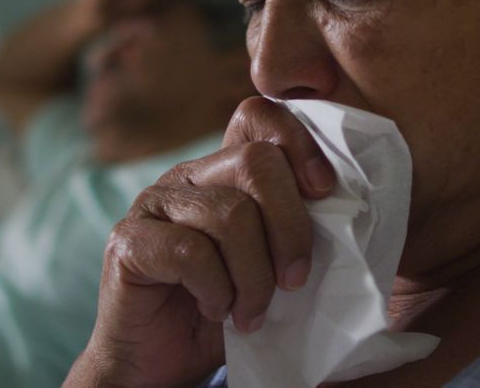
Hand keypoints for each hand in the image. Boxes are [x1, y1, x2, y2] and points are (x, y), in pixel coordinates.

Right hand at [66, 98, 336, 385]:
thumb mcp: (274, 264)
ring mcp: (154, 203)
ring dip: (254, 276)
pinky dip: (216, 290)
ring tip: (252, 312)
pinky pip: (190, 251)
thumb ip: (298, 228)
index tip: (325, 192)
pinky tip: (215, 309)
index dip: (300, 143)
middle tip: (294, 281)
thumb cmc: (228, 311)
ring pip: (231, 214)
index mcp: (226, 172)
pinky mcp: (128, 240)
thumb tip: (351, 209)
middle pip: (256, 163)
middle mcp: (189, 176)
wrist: (162, 364)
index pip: (260, 117)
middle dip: (290, 227)